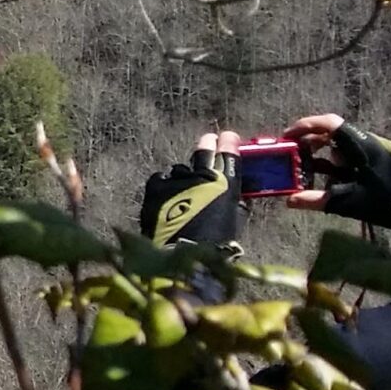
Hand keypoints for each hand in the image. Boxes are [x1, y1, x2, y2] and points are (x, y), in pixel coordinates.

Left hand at [141, 131, 245, 251]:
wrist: (183, 253)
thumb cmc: (214, 242)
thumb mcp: (232, 219)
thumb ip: (233, 202)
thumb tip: (234, 196)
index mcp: (225, 183)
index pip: (228, 154)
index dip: (228, 143)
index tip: (227, 136)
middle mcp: (201, 176)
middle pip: (203, 152)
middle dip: (208, 145)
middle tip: (209, 140)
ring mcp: (176, 179)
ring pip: (180, 169)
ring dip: (184, 175)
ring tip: (183, 187)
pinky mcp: (156, 186)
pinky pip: (160, 178)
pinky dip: (164, 185)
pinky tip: (166, 195)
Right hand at [282, 115, 390, 230]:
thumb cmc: (386, 201)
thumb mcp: (348, 202)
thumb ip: (316, 200)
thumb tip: (289, 201)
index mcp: (360, 145)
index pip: (329, 123)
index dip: (305, 125)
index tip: (288, 136)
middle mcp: (368, 142)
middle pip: (333, 133)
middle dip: (309, 141)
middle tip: (292, 153)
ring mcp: (376, 151)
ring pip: (342, 145)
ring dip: (322, 153)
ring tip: (306, 166)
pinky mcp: (380, 161)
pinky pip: (351, 155)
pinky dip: (335, 162)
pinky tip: (327, 177)